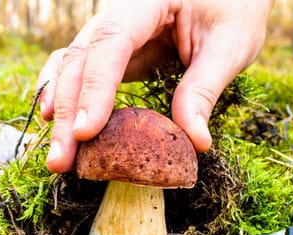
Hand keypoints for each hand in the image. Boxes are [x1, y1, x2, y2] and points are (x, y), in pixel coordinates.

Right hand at [37, 0, 273, 172]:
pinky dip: (69, 95)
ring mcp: (117, 31)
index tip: (86, 133)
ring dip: (63, 110)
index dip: (95, 89)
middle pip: (82, 58)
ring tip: (58, 156)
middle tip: (61, 161)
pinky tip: (57, 120)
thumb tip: (195, 141)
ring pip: (75, 65)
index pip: (112, 43)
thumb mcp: (229, 46)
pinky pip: (87, 69)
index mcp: (148, 1)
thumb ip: (205, 89)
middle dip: (69, 112)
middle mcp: (122, 12)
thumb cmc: (234, 10)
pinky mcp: (121, 50)